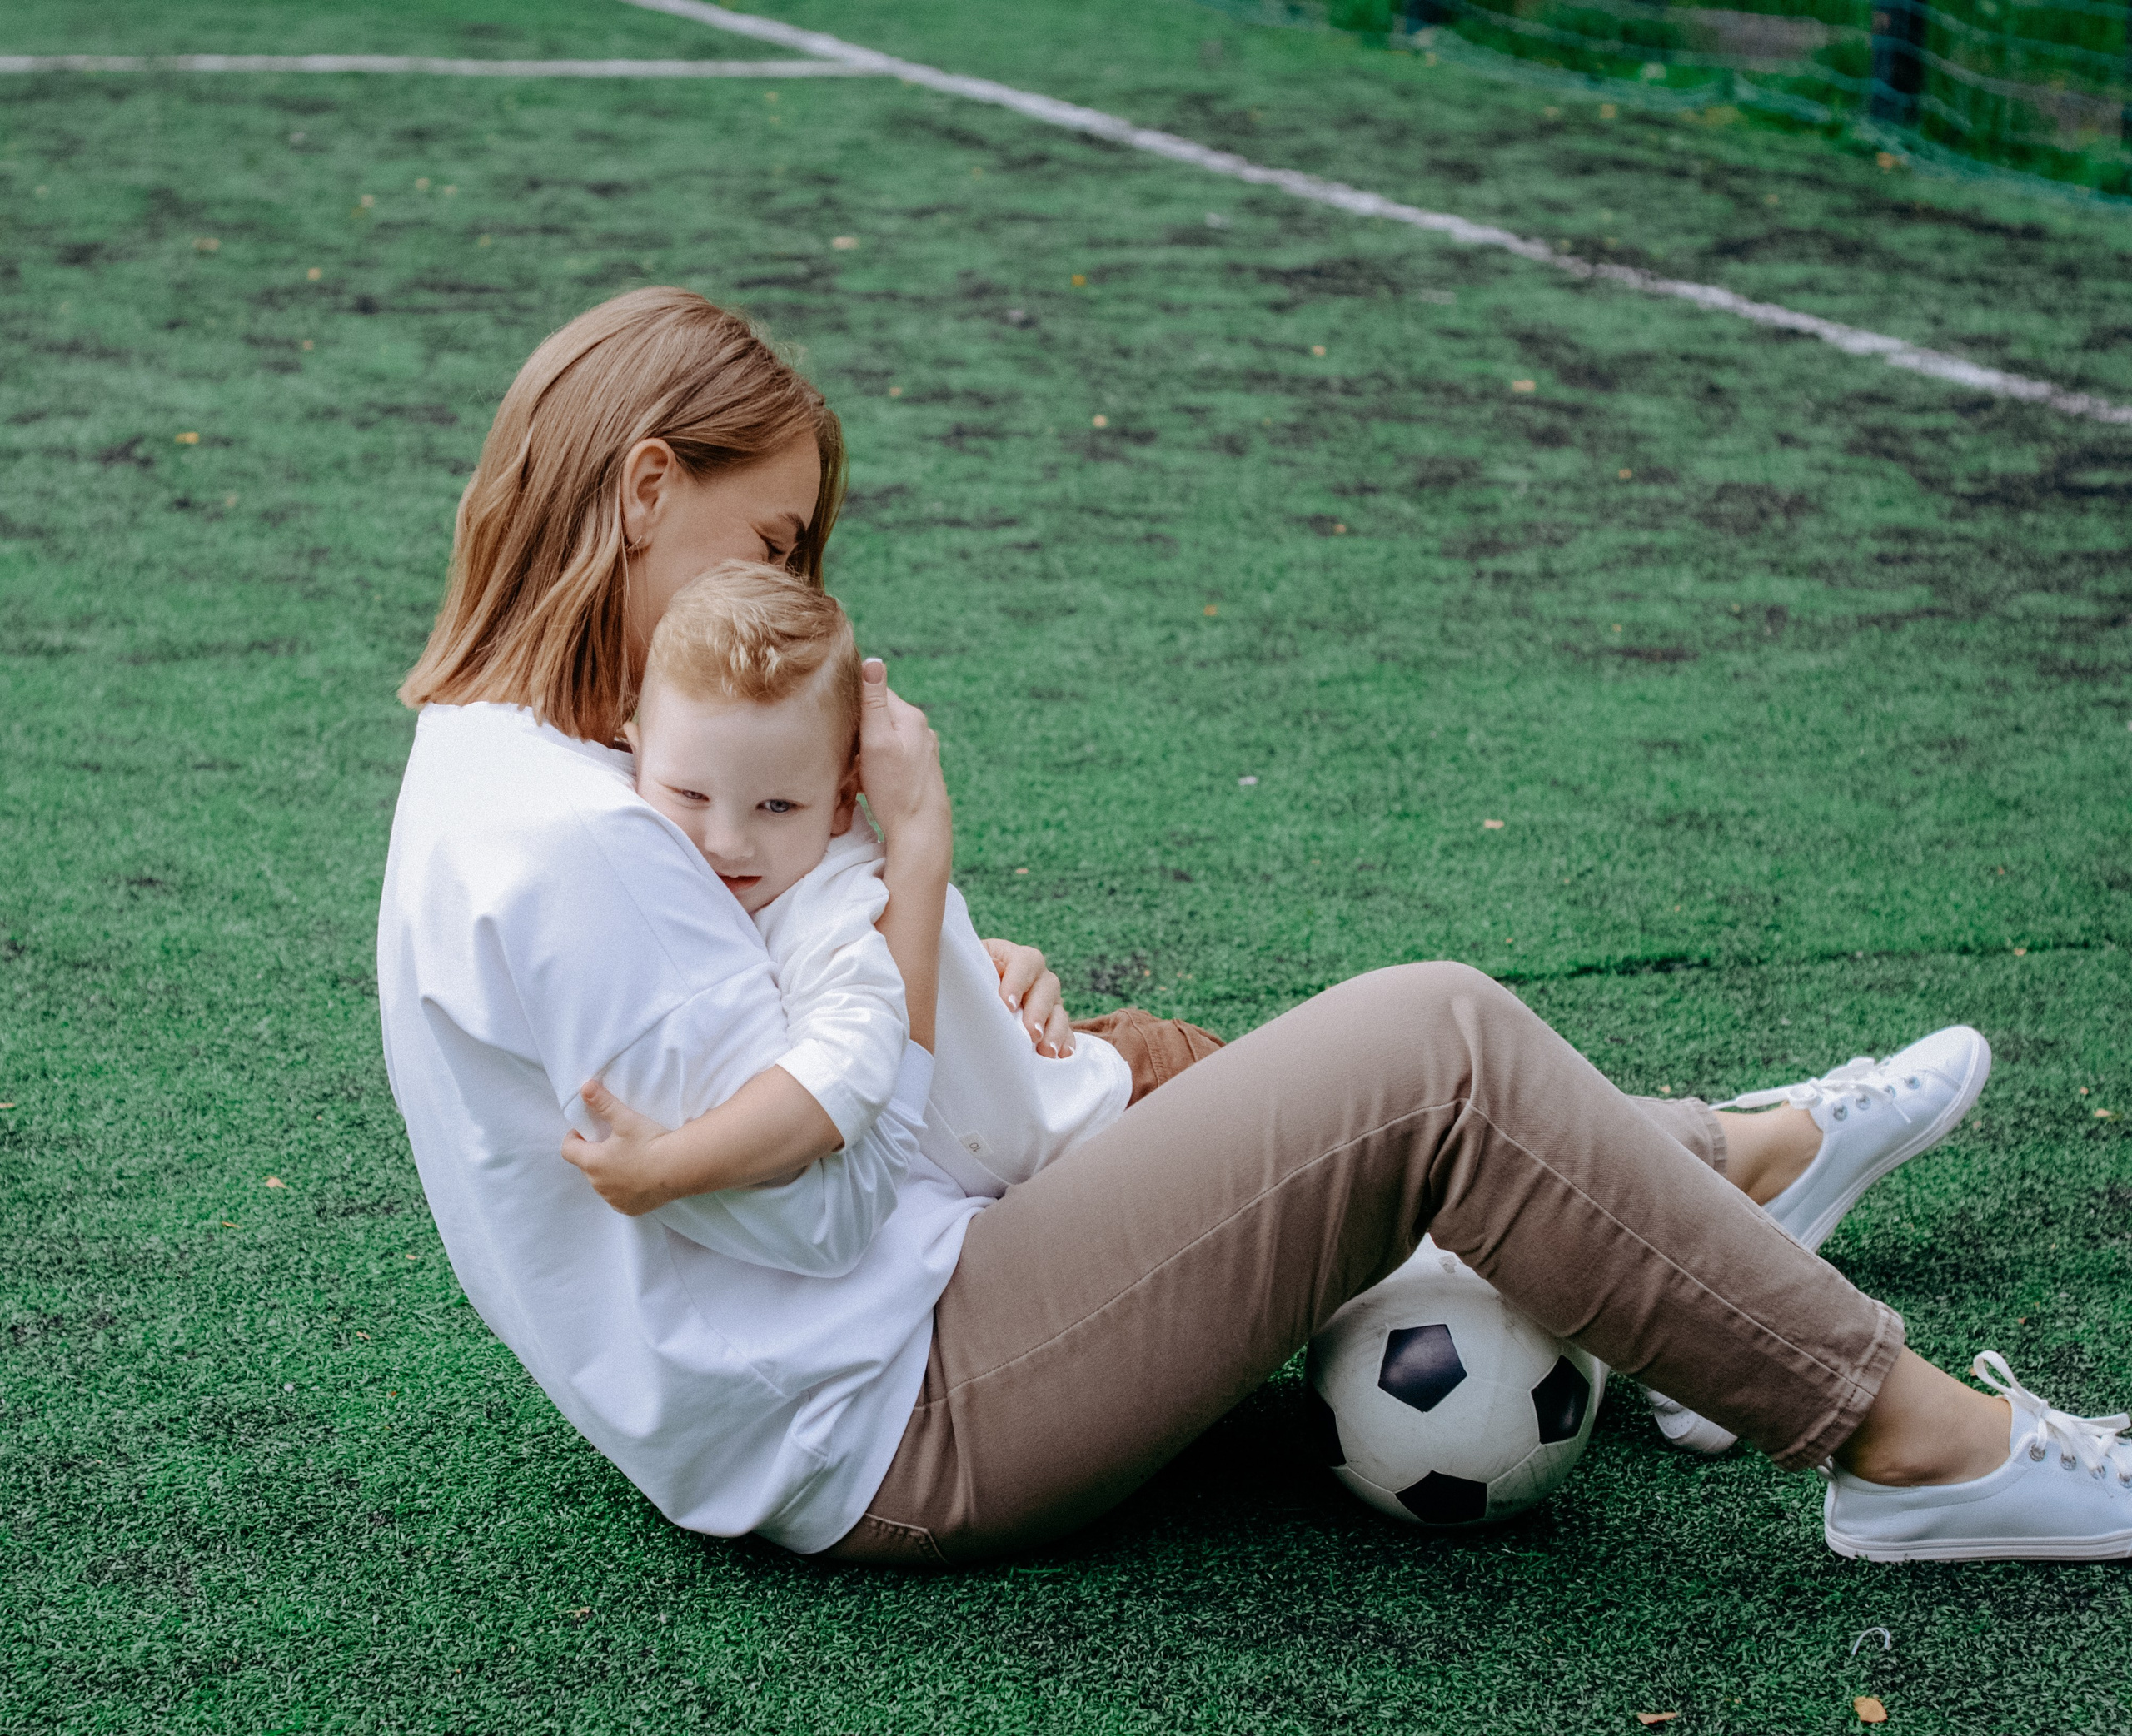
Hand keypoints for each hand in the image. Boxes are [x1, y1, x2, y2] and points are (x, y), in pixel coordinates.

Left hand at [561, 1078, 679, 1216]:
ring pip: (603, 1184)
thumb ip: (602, 1102)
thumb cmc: (650, 1142)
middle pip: (587, 1167)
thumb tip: (584, 1087)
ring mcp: (613, 1200)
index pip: (568, 1150)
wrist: (679, 1168)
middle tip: (614, 1142)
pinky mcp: (629, 1209)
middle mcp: (598, 1185)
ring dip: (609, 1173)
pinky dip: (623, 1189)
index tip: (587, 1131)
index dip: (574, 1138)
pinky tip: (638, 1178)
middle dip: (595, 1154)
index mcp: (592, 1162)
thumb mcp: (625, 1119)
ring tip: (629, 1160)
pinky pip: (618, 1198)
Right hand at [857, 659, 949, 858]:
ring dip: (865, 748)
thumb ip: (873, 702)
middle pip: (878, 714)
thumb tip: (872, 661)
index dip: (850, 700)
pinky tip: (868, 780)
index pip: (874, 691)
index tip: (833, 715)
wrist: (919, 831)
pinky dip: (876, 762)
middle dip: (858, 728)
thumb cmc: (895, 789)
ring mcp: (923, 748)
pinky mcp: (920, 767)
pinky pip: (891, 754)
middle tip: (844, 749)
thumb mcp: (877, 741)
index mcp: (910, 716)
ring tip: (856, 769)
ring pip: (883, 736)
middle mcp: (921, 728)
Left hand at [981, 937, 1073, 1057]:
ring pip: (1059, 1011)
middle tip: (1032, 1033)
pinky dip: (1065, 1042)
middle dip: (1039, 1012)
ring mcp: (1049, 1000)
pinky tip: (1062, 1055)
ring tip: (1047, 1051)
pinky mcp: (1054, 1022)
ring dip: (1055, 1031)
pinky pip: (1065, 1031)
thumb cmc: (969, 981)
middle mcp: (1038, 976)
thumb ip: (982, 965)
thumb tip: (996, 966)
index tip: (1007, 1005)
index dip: (1018, 982)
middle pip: (1047, 987)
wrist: (973, 998)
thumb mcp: (972, 967)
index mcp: (1016, 958)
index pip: (1025, 962)